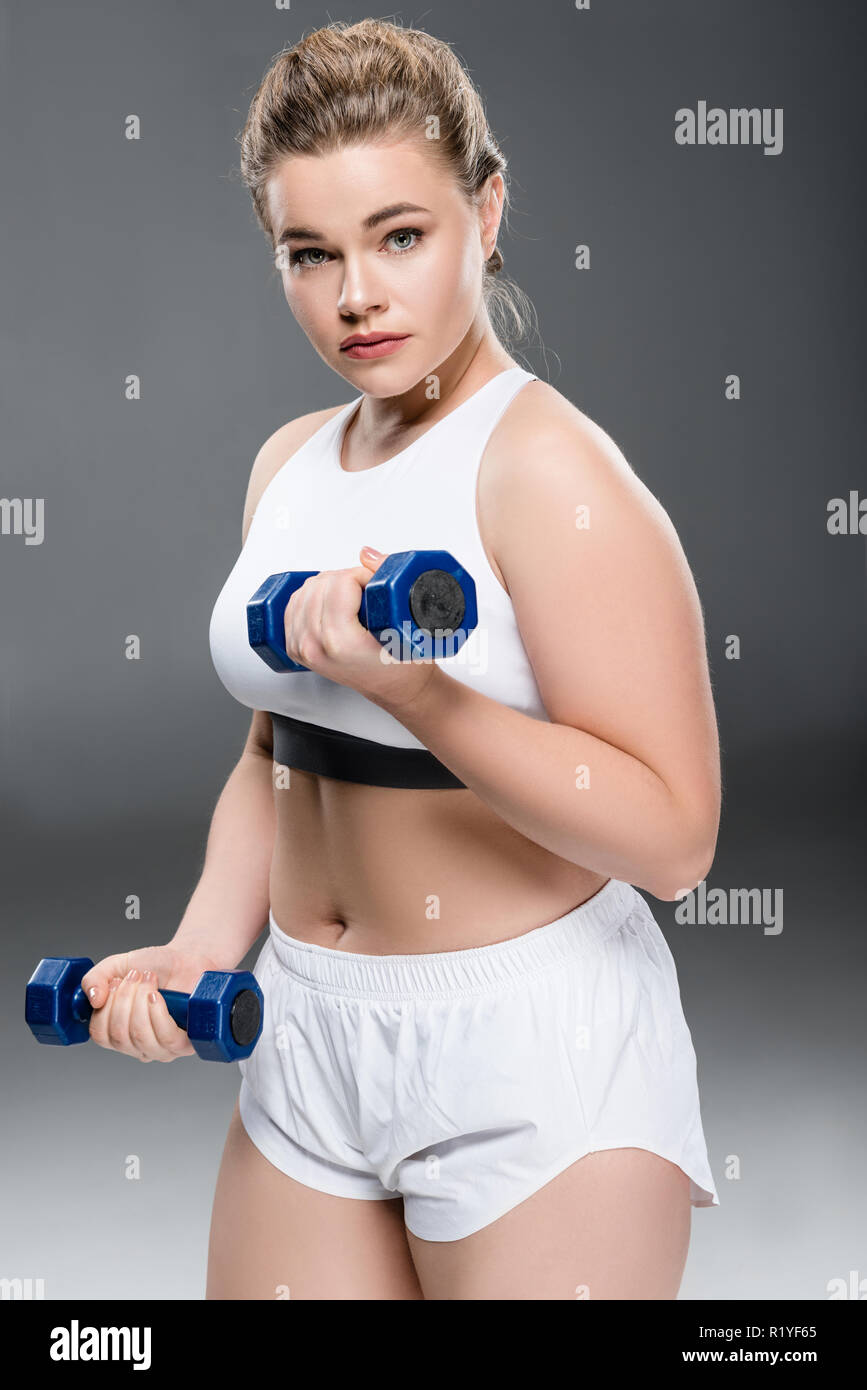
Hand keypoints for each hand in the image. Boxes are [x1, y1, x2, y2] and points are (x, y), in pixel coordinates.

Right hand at [81, 943, 224, 1062]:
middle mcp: (138, 1045)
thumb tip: (92, 999)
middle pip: (119, 1035)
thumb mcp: (116, 965)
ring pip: (140, 1036)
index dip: (104, 1008)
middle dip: (125, 998)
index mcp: (119, 1032)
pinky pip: (165, 1038)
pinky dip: (158, 1012)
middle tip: (136, 976)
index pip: (100, 1035)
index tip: (116, 982)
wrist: (187, 958)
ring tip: (150, 980)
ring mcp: (161, 1048)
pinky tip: (157, 996)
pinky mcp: (184, 1044)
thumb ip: (95, 978)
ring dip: (141, 1001)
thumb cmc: (155, 965)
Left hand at [282, 546, 438, 707]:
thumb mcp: (404, 622)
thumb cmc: (401, 665)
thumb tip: (366, 555)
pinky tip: (328, 603)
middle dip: (346, 579)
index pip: (341, 582)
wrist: (394, 688)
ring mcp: (302, 648)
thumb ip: (384, 579)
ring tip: (349, 599)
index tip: (374, 585)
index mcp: (339, 641)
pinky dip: (310, 597)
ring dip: (328, 586)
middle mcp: (315, 645)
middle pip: (321, 583)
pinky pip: (293, 606)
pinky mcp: (295, 648)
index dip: (362, 575)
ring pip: (305, 590)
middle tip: (365, 592)